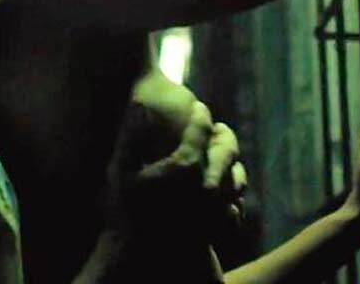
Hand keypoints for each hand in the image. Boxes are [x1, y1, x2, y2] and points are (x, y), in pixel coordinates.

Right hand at [102, 100, 234, 282]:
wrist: (133, 256)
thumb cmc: (123, 210)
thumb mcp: (122, 169)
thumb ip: (133, 135)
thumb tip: (139, 103)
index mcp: (184, 167)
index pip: (201, 129)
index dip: (201, 114)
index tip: (199, 107)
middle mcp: (205, 186)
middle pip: (228, 149)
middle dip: (223, 135)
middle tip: (218, 128)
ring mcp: (214, 209)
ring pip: (237, 177)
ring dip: (232, 164)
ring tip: (222, 156)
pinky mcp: (217, 228)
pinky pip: (235, 206)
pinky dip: (232, 195)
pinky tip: (221, 189)